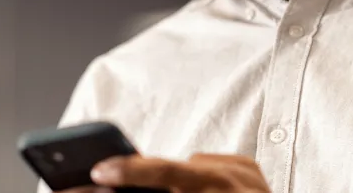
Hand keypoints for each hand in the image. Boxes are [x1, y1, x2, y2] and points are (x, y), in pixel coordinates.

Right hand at [59, 153, 270, 192]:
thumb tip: (128, 188)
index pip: (165, 174)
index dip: (129, 171)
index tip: (101, 171)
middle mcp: (234, 179)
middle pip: (173, 167)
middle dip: (138, 173)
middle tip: (104, 173)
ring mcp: (246, 171)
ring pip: (191, 165)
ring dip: (176, 179)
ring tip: (159, 188)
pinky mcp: (251, 167)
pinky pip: (211, 163)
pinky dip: (200, 176)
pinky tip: (196, 190)